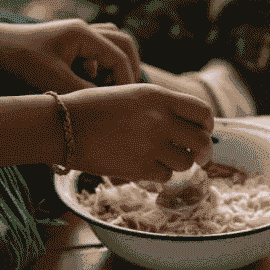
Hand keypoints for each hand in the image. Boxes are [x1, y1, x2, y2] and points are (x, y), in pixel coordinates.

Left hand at [0, 19, 140, 93]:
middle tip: (128, 93)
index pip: (120, 57)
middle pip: (124, 43)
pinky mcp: (68, 41)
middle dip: (129, 69)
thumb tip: (112, 107)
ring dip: (117, 63)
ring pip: (112, 42)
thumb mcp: (55, 83)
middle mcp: (83, 29)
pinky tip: (90, 79)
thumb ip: (87, 94)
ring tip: (113, 86)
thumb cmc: (18, 63)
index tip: (125, 103)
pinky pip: (98, 46)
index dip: (127, 81)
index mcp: (83, 34)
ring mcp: (76, 32)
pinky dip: (103, 62)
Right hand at [61, 84, 214, 182]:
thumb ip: (162, 106)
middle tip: (199, 156)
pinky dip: (160, 174)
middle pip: (201, 140)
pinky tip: (147, 166)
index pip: (203, 112)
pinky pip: (166, 175)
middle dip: (203, 151)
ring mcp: (151, 144)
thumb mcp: (132, 93)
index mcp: (159, 96)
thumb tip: (188, 124)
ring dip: (180, 163)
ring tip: (164, 158)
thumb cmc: (94, 108)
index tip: (203, 132)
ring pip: (186, 162)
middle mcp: (160, 119)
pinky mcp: (139, 167)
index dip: (207, 125)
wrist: (62, 126)